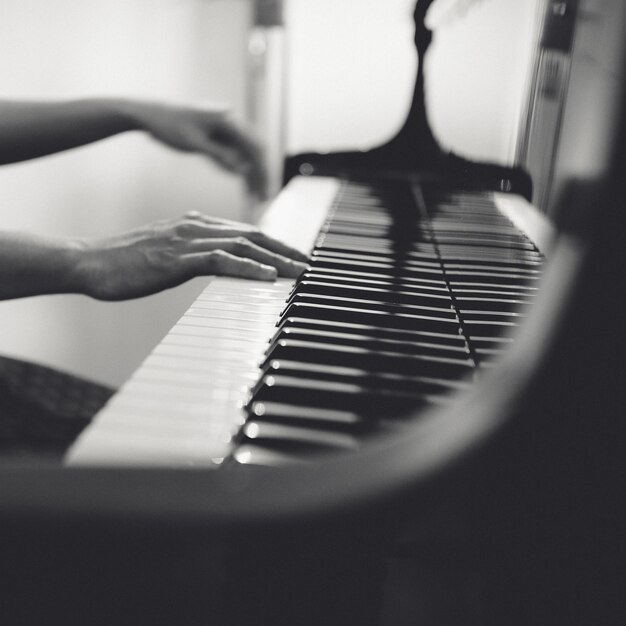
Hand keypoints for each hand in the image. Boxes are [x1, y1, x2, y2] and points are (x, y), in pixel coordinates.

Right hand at [76, 212, 307, 300]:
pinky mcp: (176, 259)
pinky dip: (247, 267)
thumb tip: (215, 263)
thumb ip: (193, 254)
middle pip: (252, 234)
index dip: (274, 243)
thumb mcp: (167, 254)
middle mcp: (195, 226)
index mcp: (194, 224)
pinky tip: (268, 276)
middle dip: (285, 249)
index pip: (244, 231)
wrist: (89, 262)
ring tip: (300, 271)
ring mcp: (186, 241)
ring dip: (276, 258)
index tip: (295, 256)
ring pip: (242, 245)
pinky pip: (220, 261)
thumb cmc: (125, 263)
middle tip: (309, 263)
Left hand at [128, 101, 267, 198]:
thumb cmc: (169, 125)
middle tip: (264, 198)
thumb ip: (220, 156)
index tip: (265, 191)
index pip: (254, 148)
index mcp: (228, 121)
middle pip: (254, 152)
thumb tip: (243, 170)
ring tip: (255, 197)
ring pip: (245, 155)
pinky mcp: (217, 137)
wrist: (149, 114)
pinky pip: (233, 155)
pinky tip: (243, 186)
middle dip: (261, 175)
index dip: (262, 172)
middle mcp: (230, 123)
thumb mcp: (194, 143)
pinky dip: (238, 170)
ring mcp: (224, 130)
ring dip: (251, 175)